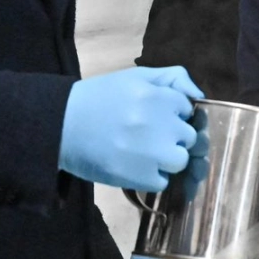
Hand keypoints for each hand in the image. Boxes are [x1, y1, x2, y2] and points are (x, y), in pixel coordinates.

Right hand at [60, 66, 203, 190]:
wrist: (60, 125)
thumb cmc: (98, 98)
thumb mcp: (134, 77)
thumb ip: (171, 78)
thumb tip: (198, 95)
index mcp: (158, 96)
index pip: (187, 109)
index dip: (173, 113)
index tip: (155, 115)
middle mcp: (160, 124)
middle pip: (188, 136)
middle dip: (172, 136)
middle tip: (147, 134)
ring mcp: (152, 153)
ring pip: (180, 160)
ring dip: (166, 158)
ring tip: (142, 152)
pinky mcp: (140, 177)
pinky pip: (163, 181)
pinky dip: (151, 176)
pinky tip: (133, 165)